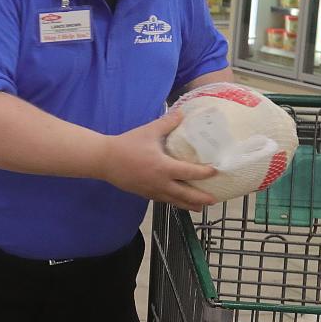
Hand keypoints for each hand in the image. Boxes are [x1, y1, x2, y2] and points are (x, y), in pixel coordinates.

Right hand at [101, 112, 218, 211]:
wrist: (104, 160)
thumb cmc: (126, 145)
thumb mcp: (148, 131)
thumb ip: (167, 123)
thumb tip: (182, 113)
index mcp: (163, 167)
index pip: (190, 172)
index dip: (205, 173)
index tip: (216, 171)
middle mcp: (160, 182)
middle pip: (185, 194)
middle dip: (201, 198)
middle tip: (214, 200)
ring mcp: (152, 190)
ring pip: (174, 201)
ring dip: (189, 205)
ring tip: (201, 208)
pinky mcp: (144, 193)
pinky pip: (163, 200)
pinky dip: (174, 203)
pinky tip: (178, 202)